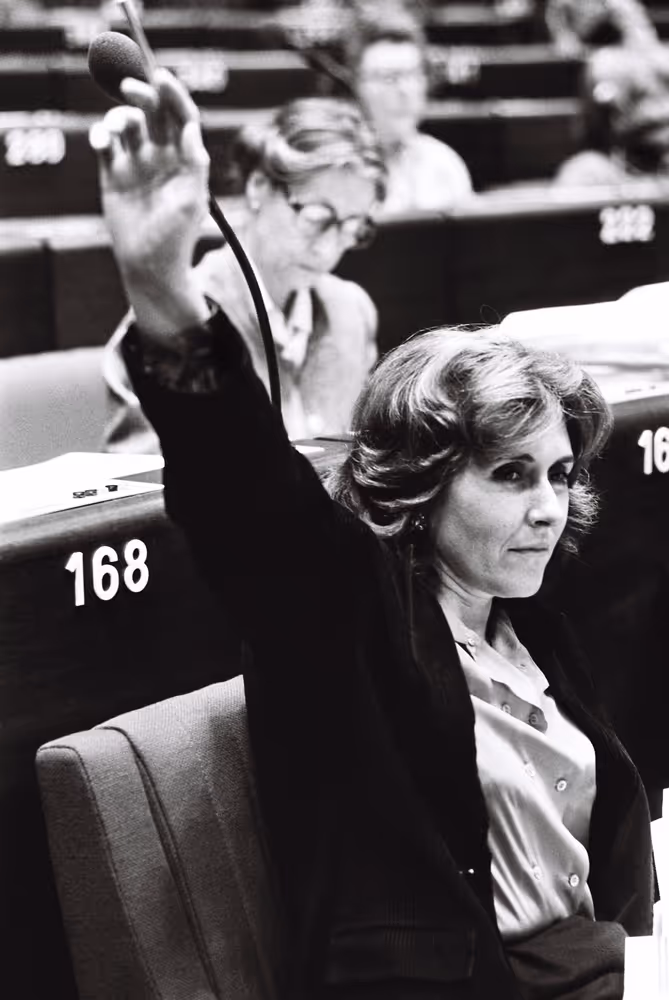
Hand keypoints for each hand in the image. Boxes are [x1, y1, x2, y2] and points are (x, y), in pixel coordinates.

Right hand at [90, 69, 210, 337]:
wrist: (149, 266)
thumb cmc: (176, 238)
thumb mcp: (193, 201)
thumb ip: (195, 163)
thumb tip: (191, 127)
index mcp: (185, 159)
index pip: (182, 118)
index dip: (173, 95)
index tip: (162, 78)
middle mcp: (161, 157)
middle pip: (152, 113)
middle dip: (143, 95)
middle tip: (132, 89)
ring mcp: (136, 165)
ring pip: (127, 124)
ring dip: (121, 116)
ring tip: (118, 128)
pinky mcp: (113, 175)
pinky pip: (104, 145)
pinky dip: (100, 135)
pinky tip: (102, 141)